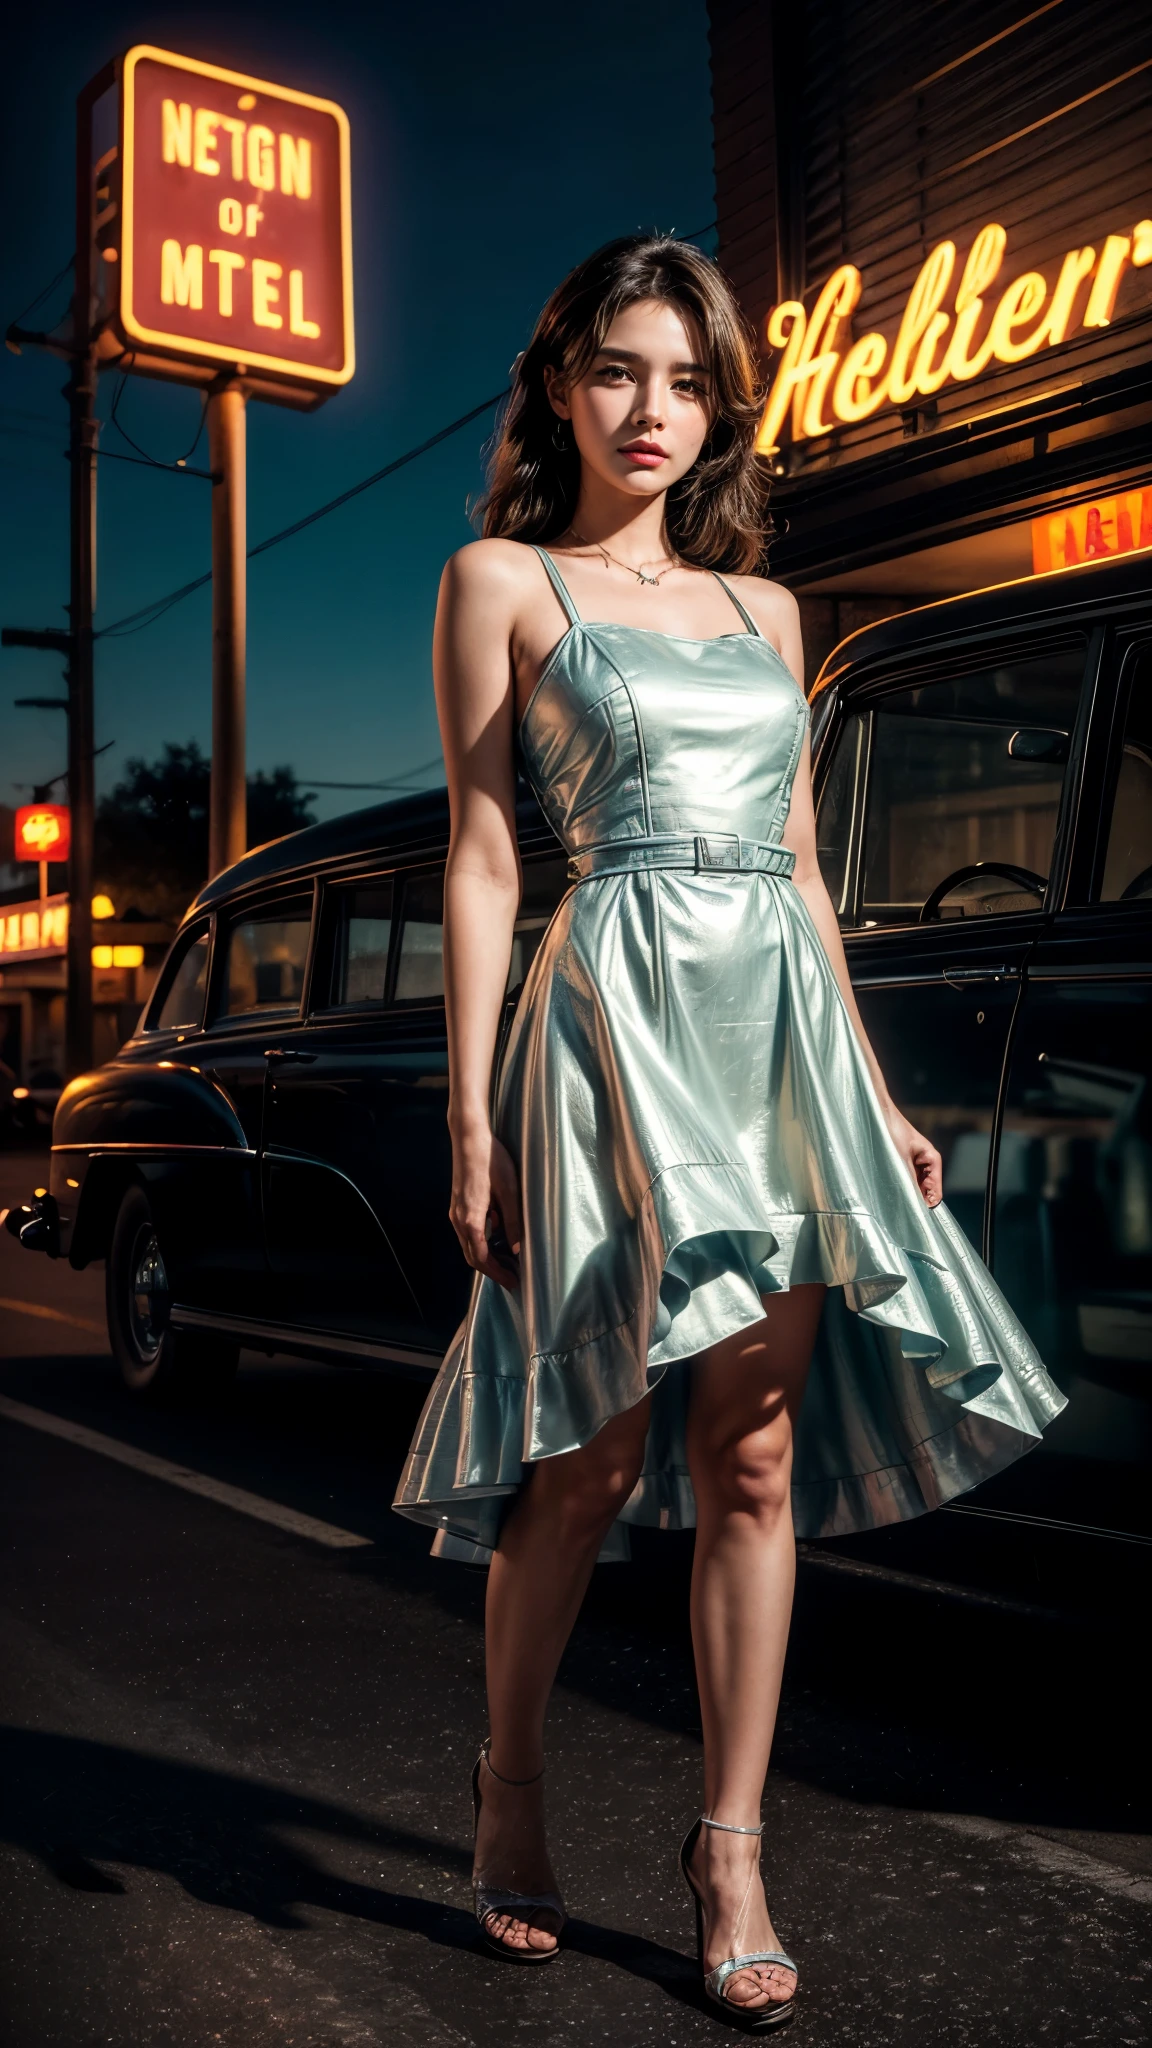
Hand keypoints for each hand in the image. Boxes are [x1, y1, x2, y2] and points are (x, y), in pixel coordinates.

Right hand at [448, 1124, 522, 1288]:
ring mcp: (455, 1212)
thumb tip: (516, 1248)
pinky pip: (467, 1233)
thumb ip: (513, 1221)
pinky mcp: (457, 1205)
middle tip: (513, 1277)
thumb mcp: (510, 1190)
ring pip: (468, 1245)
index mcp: (471, 1219)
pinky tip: (498, 1237)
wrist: (468, 1137)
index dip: (498, 1273)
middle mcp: (458, 1219)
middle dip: (493, 1270)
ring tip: (509, 1261)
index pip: (482, 1258)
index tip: (514, 1282)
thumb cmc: (490, 1159)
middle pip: (472, 1257)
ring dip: (487, 1257)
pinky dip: (481, 1243)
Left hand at [884, 1104, 942, 1206]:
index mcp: (933, 1159)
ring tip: (898, 1197)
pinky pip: (908, 1179)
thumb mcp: (901, 1159)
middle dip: (918, 1198)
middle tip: (905, 1208)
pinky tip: (894, 1188)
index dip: (928, 1203)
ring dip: (909, 1191)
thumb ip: (909, 1180)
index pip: (936, 1190)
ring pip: (916, 1185)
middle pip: (927, 1190)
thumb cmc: (892, 1132)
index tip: (918, 1214)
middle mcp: (927, 1162)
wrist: (879, 1115)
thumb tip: (914, 1201)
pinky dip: (903, 1185)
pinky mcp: (905, 1162)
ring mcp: (916, 1162)